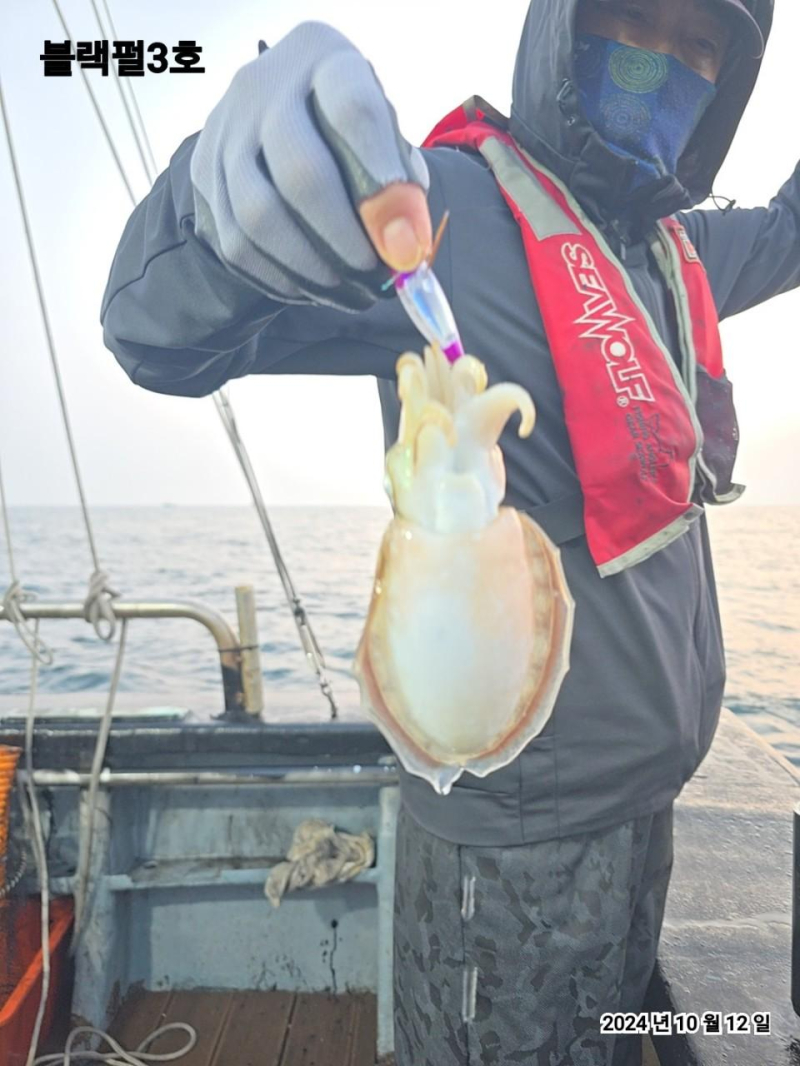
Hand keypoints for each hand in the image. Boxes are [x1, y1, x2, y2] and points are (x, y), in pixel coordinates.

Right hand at [190, 21, 431, 311]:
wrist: (272, 115)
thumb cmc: (346, 130)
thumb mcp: (382, 133)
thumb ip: (401, 181)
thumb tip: (403, 245)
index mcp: (323, 60)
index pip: (353, 110)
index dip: (382, 174)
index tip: (404, 236)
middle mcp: (264, 88)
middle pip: (300, 171)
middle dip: (343, 237)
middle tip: (373, 273)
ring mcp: (225, 132)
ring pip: (258, 215)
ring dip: (309, 267)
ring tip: (345, 289)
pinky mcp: (203, 174)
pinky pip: (235, 242)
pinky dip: (278, 277)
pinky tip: (311, 288)